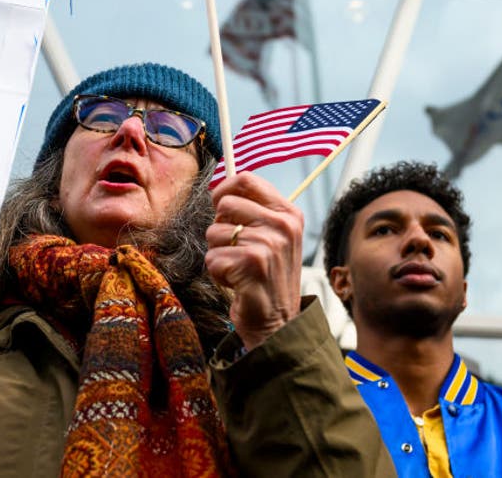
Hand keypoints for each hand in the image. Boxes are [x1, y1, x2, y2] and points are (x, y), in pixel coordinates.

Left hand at [205, 172, 303, 350]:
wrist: (277, 323)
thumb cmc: (268, 278)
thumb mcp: (272, 238)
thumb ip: (252, 211)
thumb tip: (218, 189)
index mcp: (289, 214)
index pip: (247, 179)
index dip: (224, 189)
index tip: (217, 203)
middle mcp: (283, 226)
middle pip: (225, 205)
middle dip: (220, 229)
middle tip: (235, 250)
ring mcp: (269, 244)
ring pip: (214, 233)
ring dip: (219, 254)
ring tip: (239, 270)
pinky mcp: (252, 263)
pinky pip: (212, 258)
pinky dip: (218, 273)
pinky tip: (237, 283)